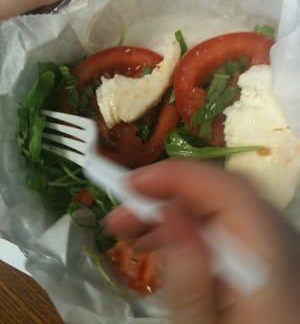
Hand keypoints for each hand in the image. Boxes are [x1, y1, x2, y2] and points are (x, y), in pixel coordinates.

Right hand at [106, 161, 299, 323]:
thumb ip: (190, 279)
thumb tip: (170, 215)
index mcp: (270, 261)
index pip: (228, 191)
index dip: (176, 176)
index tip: (130, 185)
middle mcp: (279, 241)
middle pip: (220, 192)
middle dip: (166, 193)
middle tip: (122, 213)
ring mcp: (273, 244)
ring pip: (218, 204)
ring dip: (171, 209)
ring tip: (130, 230)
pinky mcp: (261, 252)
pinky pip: (221, 222)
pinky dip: (186, 224)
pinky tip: (160, 243)